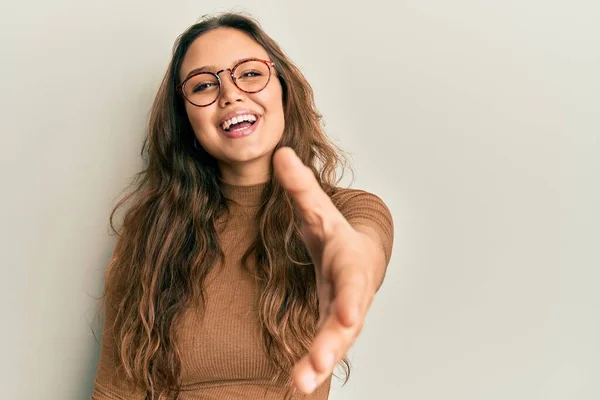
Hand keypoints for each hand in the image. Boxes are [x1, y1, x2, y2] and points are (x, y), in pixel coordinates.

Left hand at [273, 147, 385, 393]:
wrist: (360, 258)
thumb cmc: (338, 235)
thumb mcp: (319, 210)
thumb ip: (300, 188)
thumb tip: (280, 154)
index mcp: (349, 262)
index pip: (352, 282)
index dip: (350, 299)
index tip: (348, 317)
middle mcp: (351, 294)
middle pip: (347, 322)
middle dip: (334, 343)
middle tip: (318, 365)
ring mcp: (344, 316)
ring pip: (337, 343)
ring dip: (320, 363)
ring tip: (299, 384)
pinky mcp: (335, 331)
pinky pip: (326, 350)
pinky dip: (313, 367)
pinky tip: (294, 384)